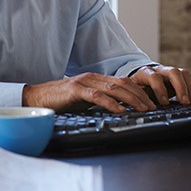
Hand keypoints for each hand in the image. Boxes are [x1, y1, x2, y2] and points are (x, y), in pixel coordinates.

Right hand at [21, 65, 190, 113]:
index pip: (124, 82)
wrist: (36, 98)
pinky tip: (120, 110)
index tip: (152, 102)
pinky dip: (111, 103)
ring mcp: (84, 82)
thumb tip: (119, 112)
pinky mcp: (75, 90)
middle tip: (154, 107)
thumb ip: (100, 102)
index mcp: (97, 79)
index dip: (140, 91)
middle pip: (123, 83)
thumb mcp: (84, 101)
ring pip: (114, 88)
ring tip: (144, 109)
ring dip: (132, 99)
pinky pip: (97, 96)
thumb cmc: (60, 101)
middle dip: (141, 95)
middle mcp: (93, 78)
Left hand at [131, 64, 190, 105]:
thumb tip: (141, 109)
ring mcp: (172, 72)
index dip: (160, 89)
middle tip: (185, 102)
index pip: (154, 77)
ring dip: (190, 88)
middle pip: (173, 72)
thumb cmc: (137, 88)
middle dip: (180, 87)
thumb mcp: (133, 92)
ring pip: (184, 73)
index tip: (164, 103)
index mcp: (145, 73)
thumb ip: (137, 98)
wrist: (140, 78)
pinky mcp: (181, 76)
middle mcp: (160, 70)